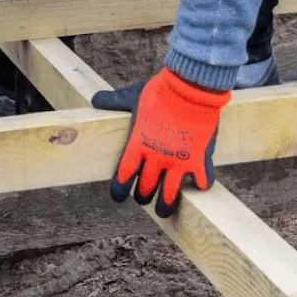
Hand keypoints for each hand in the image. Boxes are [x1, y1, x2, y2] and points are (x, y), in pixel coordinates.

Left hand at [92, 68, 229, 216]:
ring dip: (165, 204)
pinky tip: (196, 185)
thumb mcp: (132, 95)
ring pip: (170, 195)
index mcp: (138, 143)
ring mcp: (179, 161)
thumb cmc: (160, 91)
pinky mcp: (200, 160)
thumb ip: (113, 100)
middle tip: (143, 196)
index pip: (123, 175)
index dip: (119, 189)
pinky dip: (198, 186)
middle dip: (143, 195)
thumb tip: (95, 99)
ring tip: (163, 209)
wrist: (191, 88)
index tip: (118, 196)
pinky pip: (201, 183)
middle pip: (146, 189)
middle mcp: (157, 157)